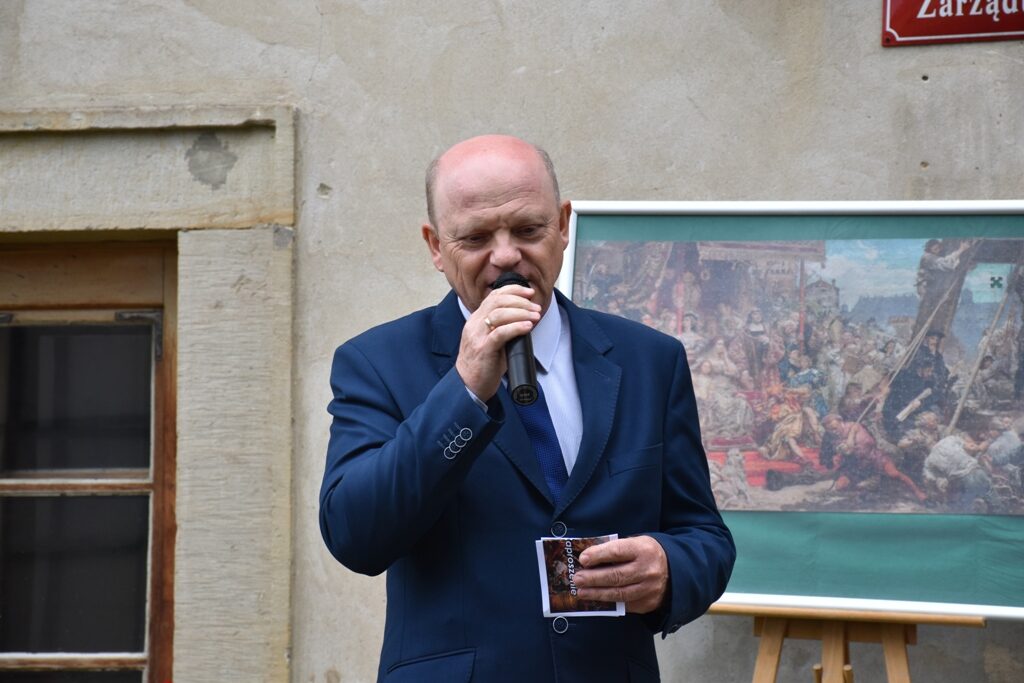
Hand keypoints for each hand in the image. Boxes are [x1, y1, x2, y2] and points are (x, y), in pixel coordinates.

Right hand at [456, 285, 539, 400]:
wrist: (468, 385)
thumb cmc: (482, 364)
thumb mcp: (490, 340)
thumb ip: (502, 327)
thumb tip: (525, 319)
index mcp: (476, 320)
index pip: (493, 296)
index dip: (513, 290)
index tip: (529, 292)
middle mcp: (474, 325)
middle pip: (497, 302)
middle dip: (520, 301)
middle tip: (535, 307)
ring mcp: (477, 337)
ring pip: (498, 314)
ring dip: (521, 313)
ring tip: (535, 316)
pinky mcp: (483, 349)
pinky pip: (500, 333)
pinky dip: (516, 327)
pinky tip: (527, 327)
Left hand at [573, 536, 667, 613]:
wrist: (673, 571)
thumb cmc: (645, 554)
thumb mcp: (635, 543)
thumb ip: (615, 550)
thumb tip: (588, 559)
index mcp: (643, 549)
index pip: (618, 552)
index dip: (599, 555)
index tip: (583, 559)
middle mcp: (648, 570)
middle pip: (616, 576)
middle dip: (593, 578)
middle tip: (577, 579)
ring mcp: (649, 589)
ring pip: (619, 594)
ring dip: (597, 594)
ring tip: (581, 592)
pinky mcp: (647, 603)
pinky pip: (625, 605)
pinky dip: (608, 602)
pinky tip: (596, 600)